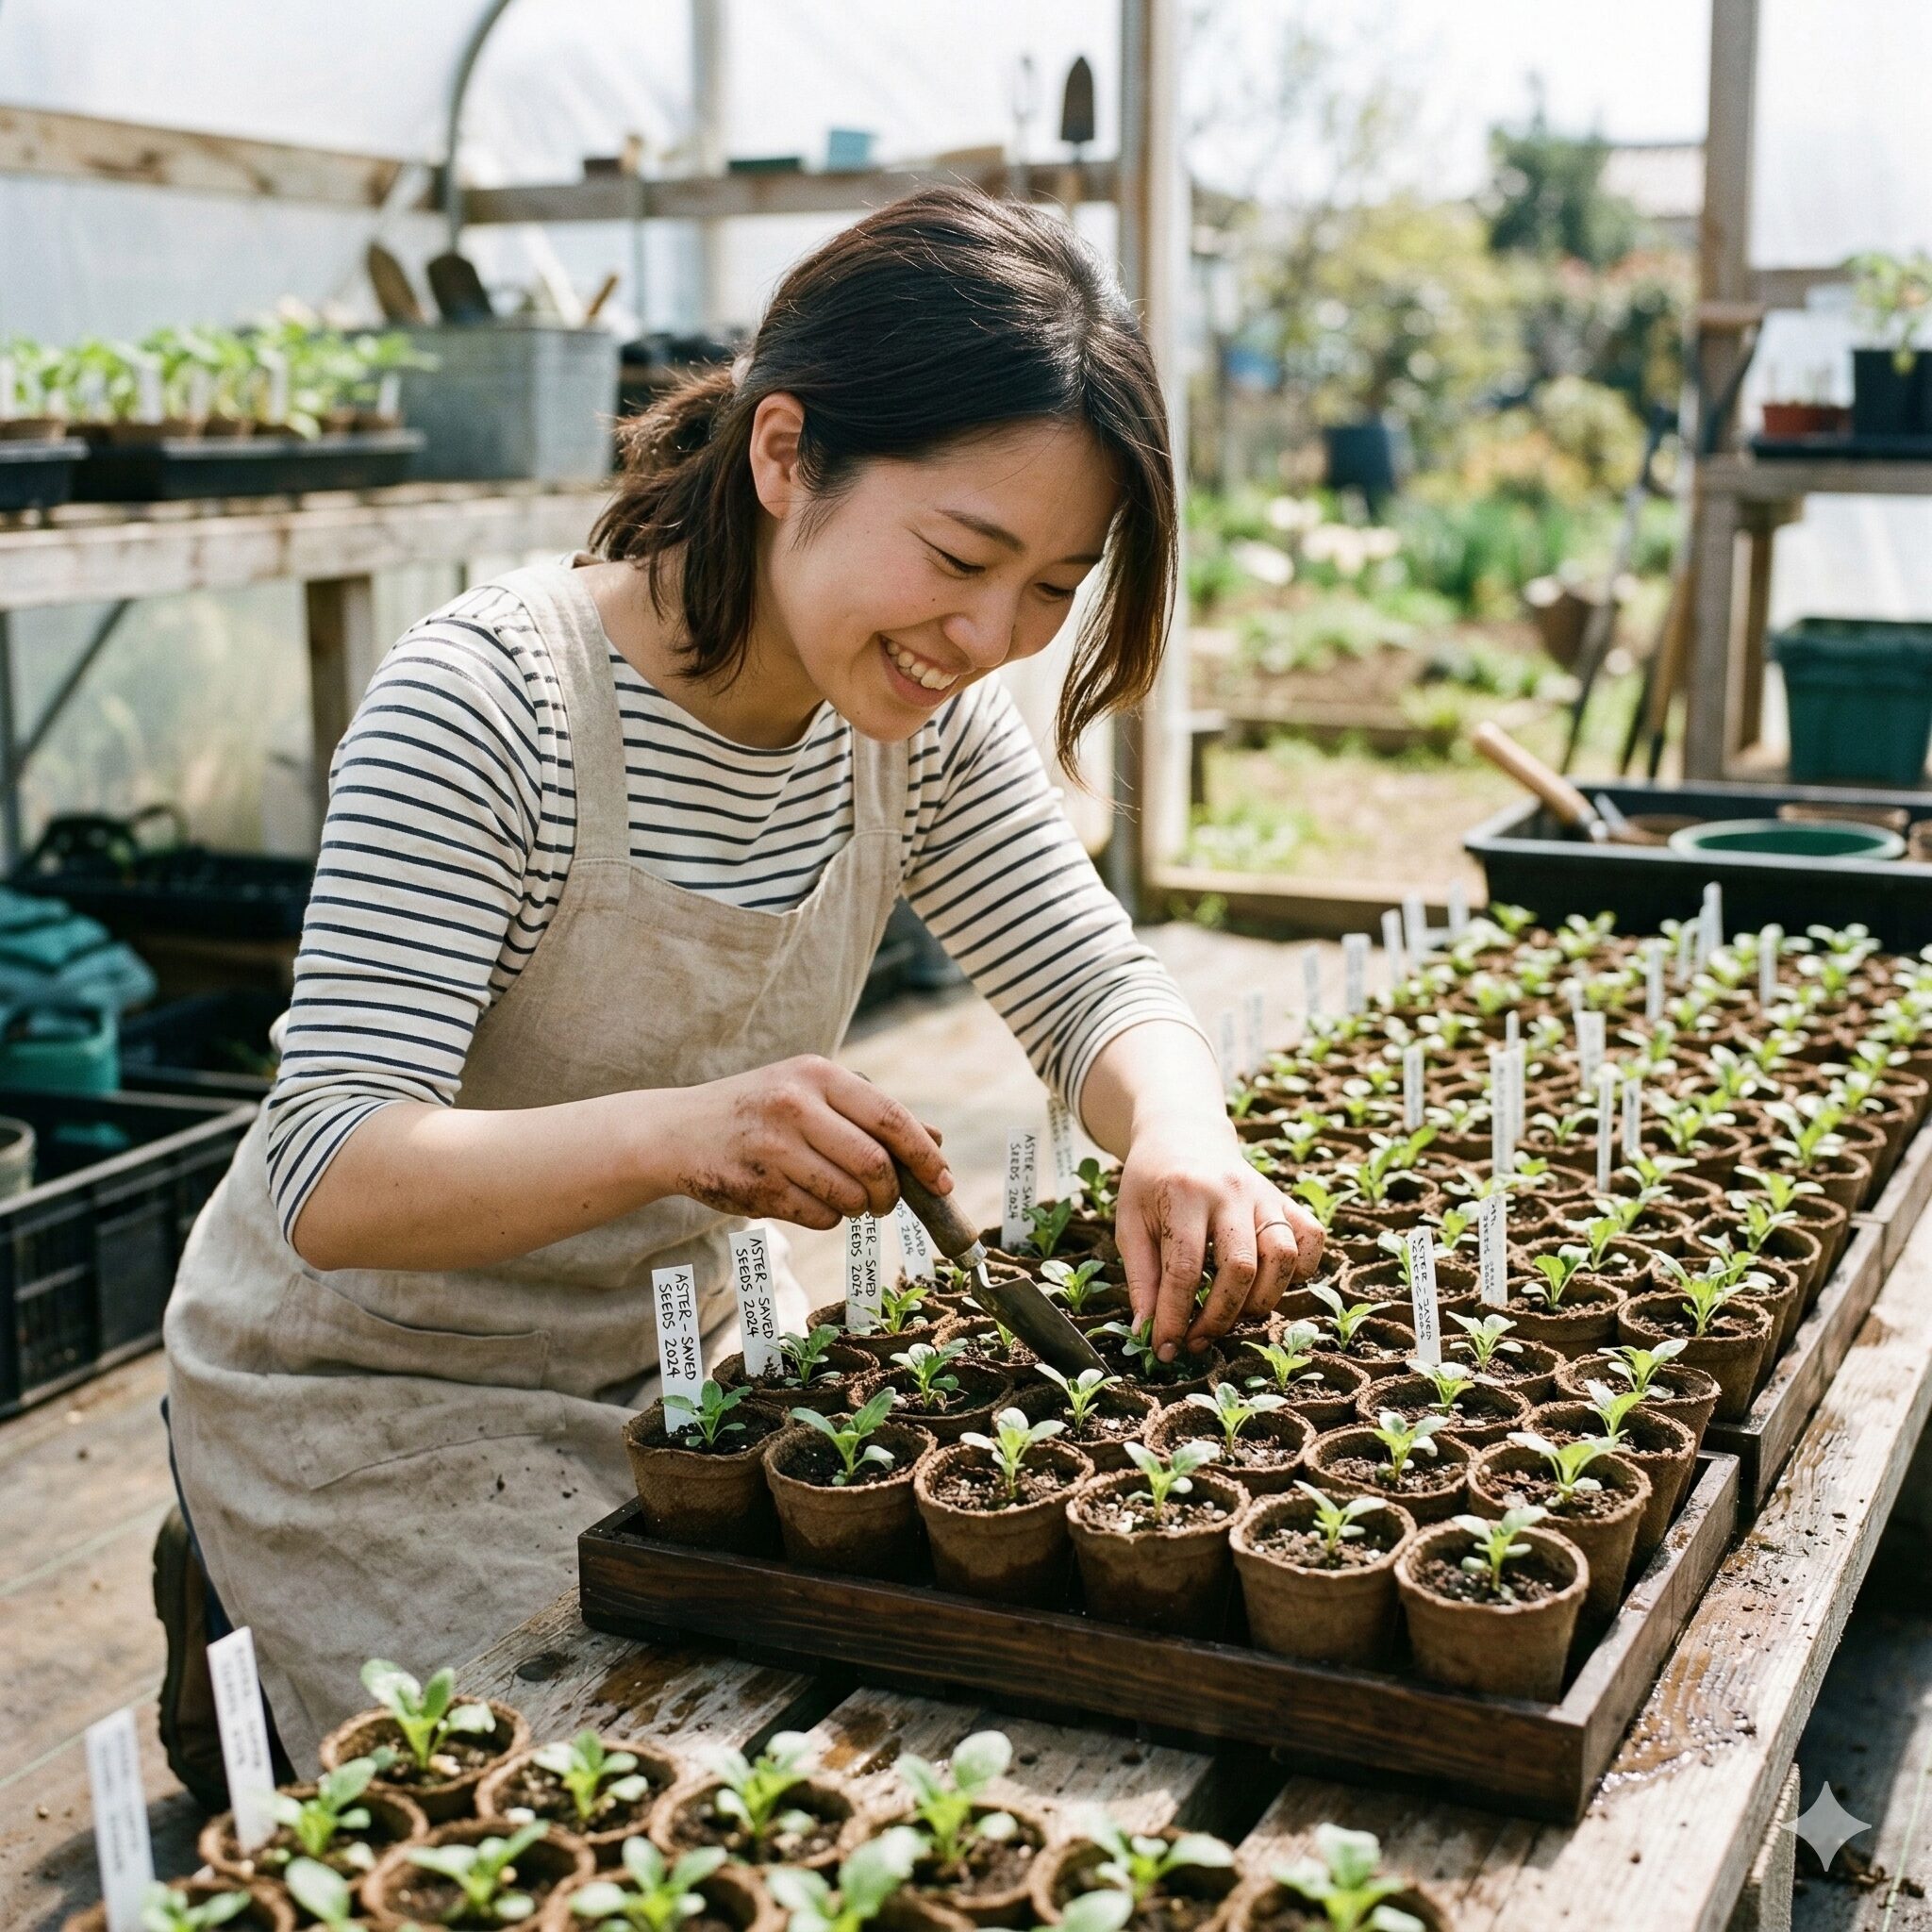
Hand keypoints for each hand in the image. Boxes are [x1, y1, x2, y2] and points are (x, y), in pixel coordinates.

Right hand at [658, 1056, 948, 1228]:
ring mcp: (772, 1147)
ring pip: (847, 1196)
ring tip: (848, 1199)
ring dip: (858, 1208)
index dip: (924, 1154)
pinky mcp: (755, 1186)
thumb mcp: (812, 1092)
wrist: (679, 1131)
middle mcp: (795, 1105)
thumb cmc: (760, 1110)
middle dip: (890, 1192)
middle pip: (873, 1164)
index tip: (943, 1180)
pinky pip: (818, 1216)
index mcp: (817, 1075)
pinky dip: (828, 1218)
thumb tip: (937, 1139)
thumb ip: (871, 1113)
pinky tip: (810, 1200)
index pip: (890, 1117)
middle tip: (886, 1201)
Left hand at [1114, 1115, 1322, 1361]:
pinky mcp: (1285, 1198)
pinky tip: (1270, 1282)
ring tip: (1233, 1315)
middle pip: (1241, 1267)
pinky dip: (1301, 1268)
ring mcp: (1264, 1193)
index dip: (1174, 1316)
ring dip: (1262, 1299)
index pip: (1183, 1268)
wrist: (1183, 1133)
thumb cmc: (1151, 1184)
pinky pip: (1311, 1236)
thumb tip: (1147, 1333)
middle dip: (1220, 1317)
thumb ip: (1140, 1278)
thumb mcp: (1130, 1223)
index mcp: (1183, 1194)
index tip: (1165, 1348)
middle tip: (1197, 1340)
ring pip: (1283, 1255)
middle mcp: (1230, 1191)